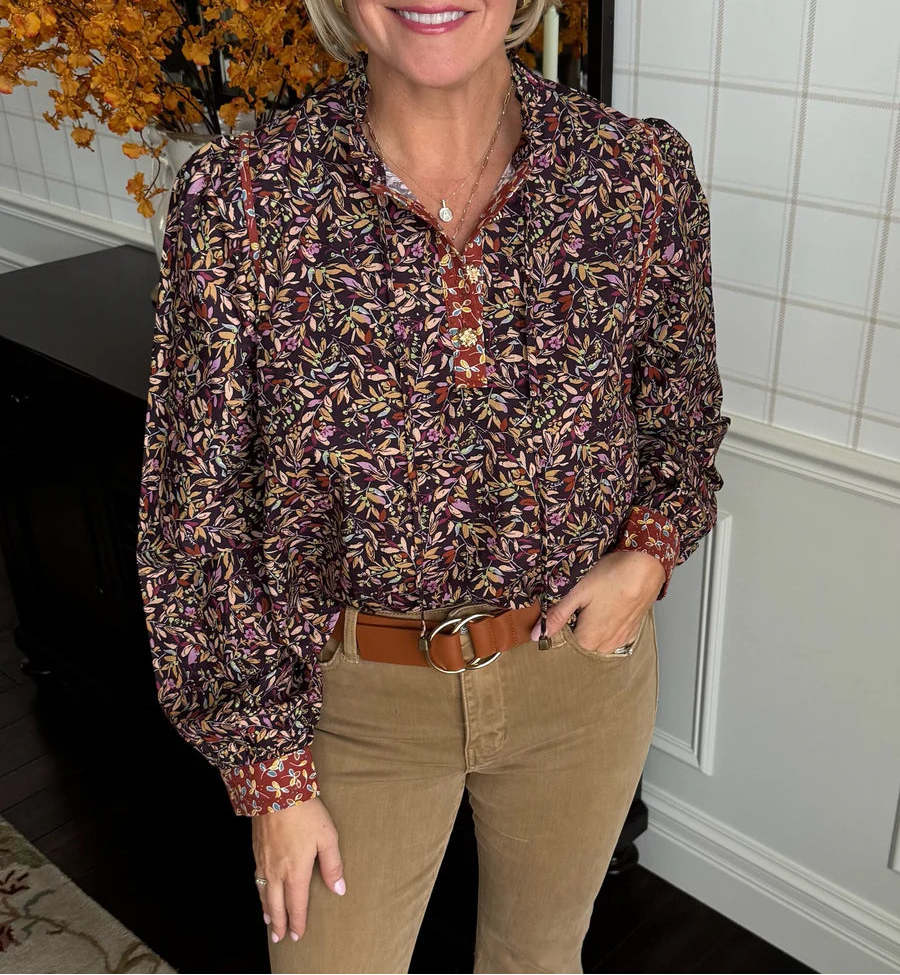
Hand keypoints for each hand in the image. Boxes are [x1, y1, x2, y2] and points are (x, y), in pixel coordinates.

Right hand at [252, 796, 344, 943]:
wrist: (276, 791)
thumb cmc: (305, 813)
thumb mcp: (327, 837)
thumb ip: (332, 865)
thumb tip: (339, 889)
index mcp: (296, 871)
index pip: (297, 904)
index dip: (298, 922)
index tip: (298, 935)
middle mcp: (277, 871)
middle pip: (276, 905)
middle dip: (279, 923)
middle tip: (280, 938)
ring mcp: (264, 862)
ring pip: (264, 894)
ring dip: (267, 911)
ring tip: (269, 922)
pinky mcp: (257, 850)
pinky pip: (257, 879)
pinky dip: (259, 893)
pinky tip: (261, 892)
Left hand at [529, 550, 665, 652]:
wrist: (646, 566)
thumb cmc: (613, 576)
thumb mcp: (578, 592)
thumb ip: (557, 616)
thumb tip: (537, 636)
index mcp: (589, 640)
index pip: (564, 643)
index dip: (560, 626)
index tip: (563, 609)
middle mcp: (606, 645)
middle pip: (580, 642)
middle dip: (575, 626)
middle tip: (579, 603)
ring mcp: (620, 639)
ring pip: (596, 640)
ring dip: (591, 626)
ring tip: (594, 603)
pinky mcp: (631, 631)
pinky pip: (611, 635)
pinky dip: (606, 625)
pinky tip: (607, 607)